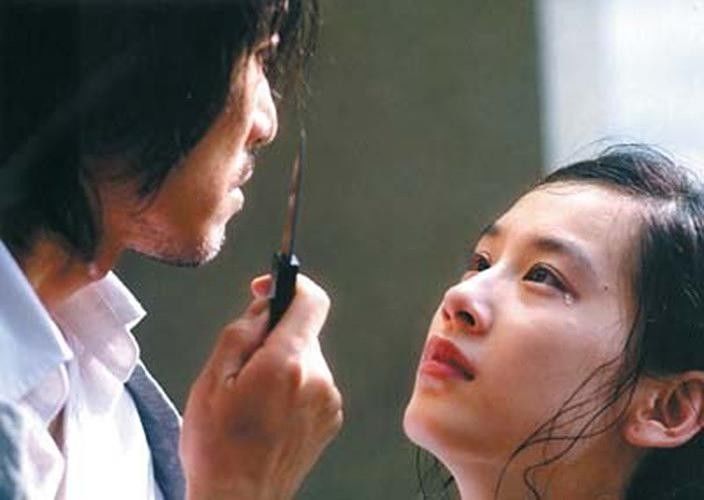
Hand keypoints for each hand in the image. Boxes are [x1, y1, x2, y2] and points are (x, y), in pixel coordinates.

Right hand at [180, 274, 342, 499]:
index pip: (312, 301)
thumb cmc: (218, 449)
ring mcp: (328, 400)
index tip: (270, 289)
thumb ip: (241, 333)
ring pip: (306, 358)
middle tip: (243, 367)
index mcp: (288, 364)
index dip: (291, 285)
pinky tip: (269, 413)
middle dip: (274, 337)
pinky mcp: (330, 417)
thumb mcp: (212, 380)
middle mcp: (318, 379)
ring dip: (283, 364)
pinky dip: (294, 386)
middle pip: (303, 331)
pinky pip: (313, 383)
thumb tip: (263, 308)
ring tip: (253, 399)